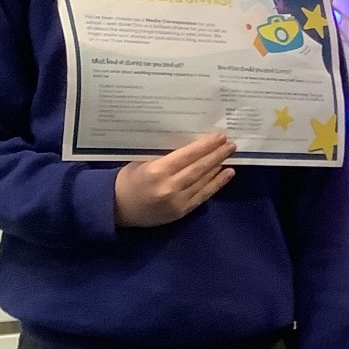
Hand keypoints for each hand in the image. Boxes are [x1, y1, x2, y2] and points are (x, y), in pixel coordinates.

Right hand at [113, 133, 235, 226]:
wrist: (116, 208)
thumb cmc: (129, 179)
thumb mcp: (144, 161)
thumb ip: (167, 156)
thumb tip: (194, 146)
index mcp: (157, 171)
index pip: (188, 155)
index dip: (206, 145)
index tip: (220, 136)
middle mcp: (169, 186)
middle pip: (199, 168)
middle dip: (217, 154)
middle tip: (231, 143)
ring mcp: (176, 201)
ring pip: (203, 181)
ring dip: (218, 167)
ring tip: (230, 155)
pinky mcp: (181, 212)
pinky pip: (203, 196)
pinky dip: (216, 184)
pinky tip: (227, 174)